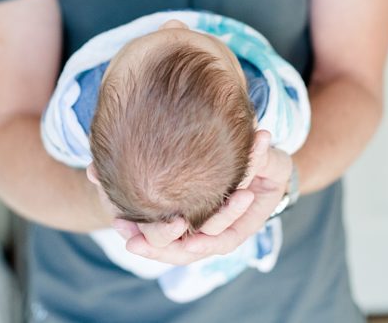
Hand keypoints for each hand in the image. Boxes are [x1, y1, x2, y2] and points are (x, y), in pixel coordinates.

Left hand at [113, 131, 293, 264]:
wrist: (261, 169)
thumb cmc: (268, 166)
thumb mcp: (270, 162)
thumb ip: (261, 155)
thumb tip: (263, 135)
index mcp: (241, 226)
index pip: (222, 242)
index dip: (205, 242)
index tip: (187, 238)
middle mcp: (216, 233)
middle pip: (185, 251)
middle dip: (159, 247)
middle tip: (134, 243)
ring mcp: (197, 229)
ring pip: (169, 244)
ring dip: (143, 239)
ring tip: (119, 225)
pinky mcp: (182, 218)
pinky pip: (160, 230)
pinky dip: (139, 225)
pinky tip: (118, 215)